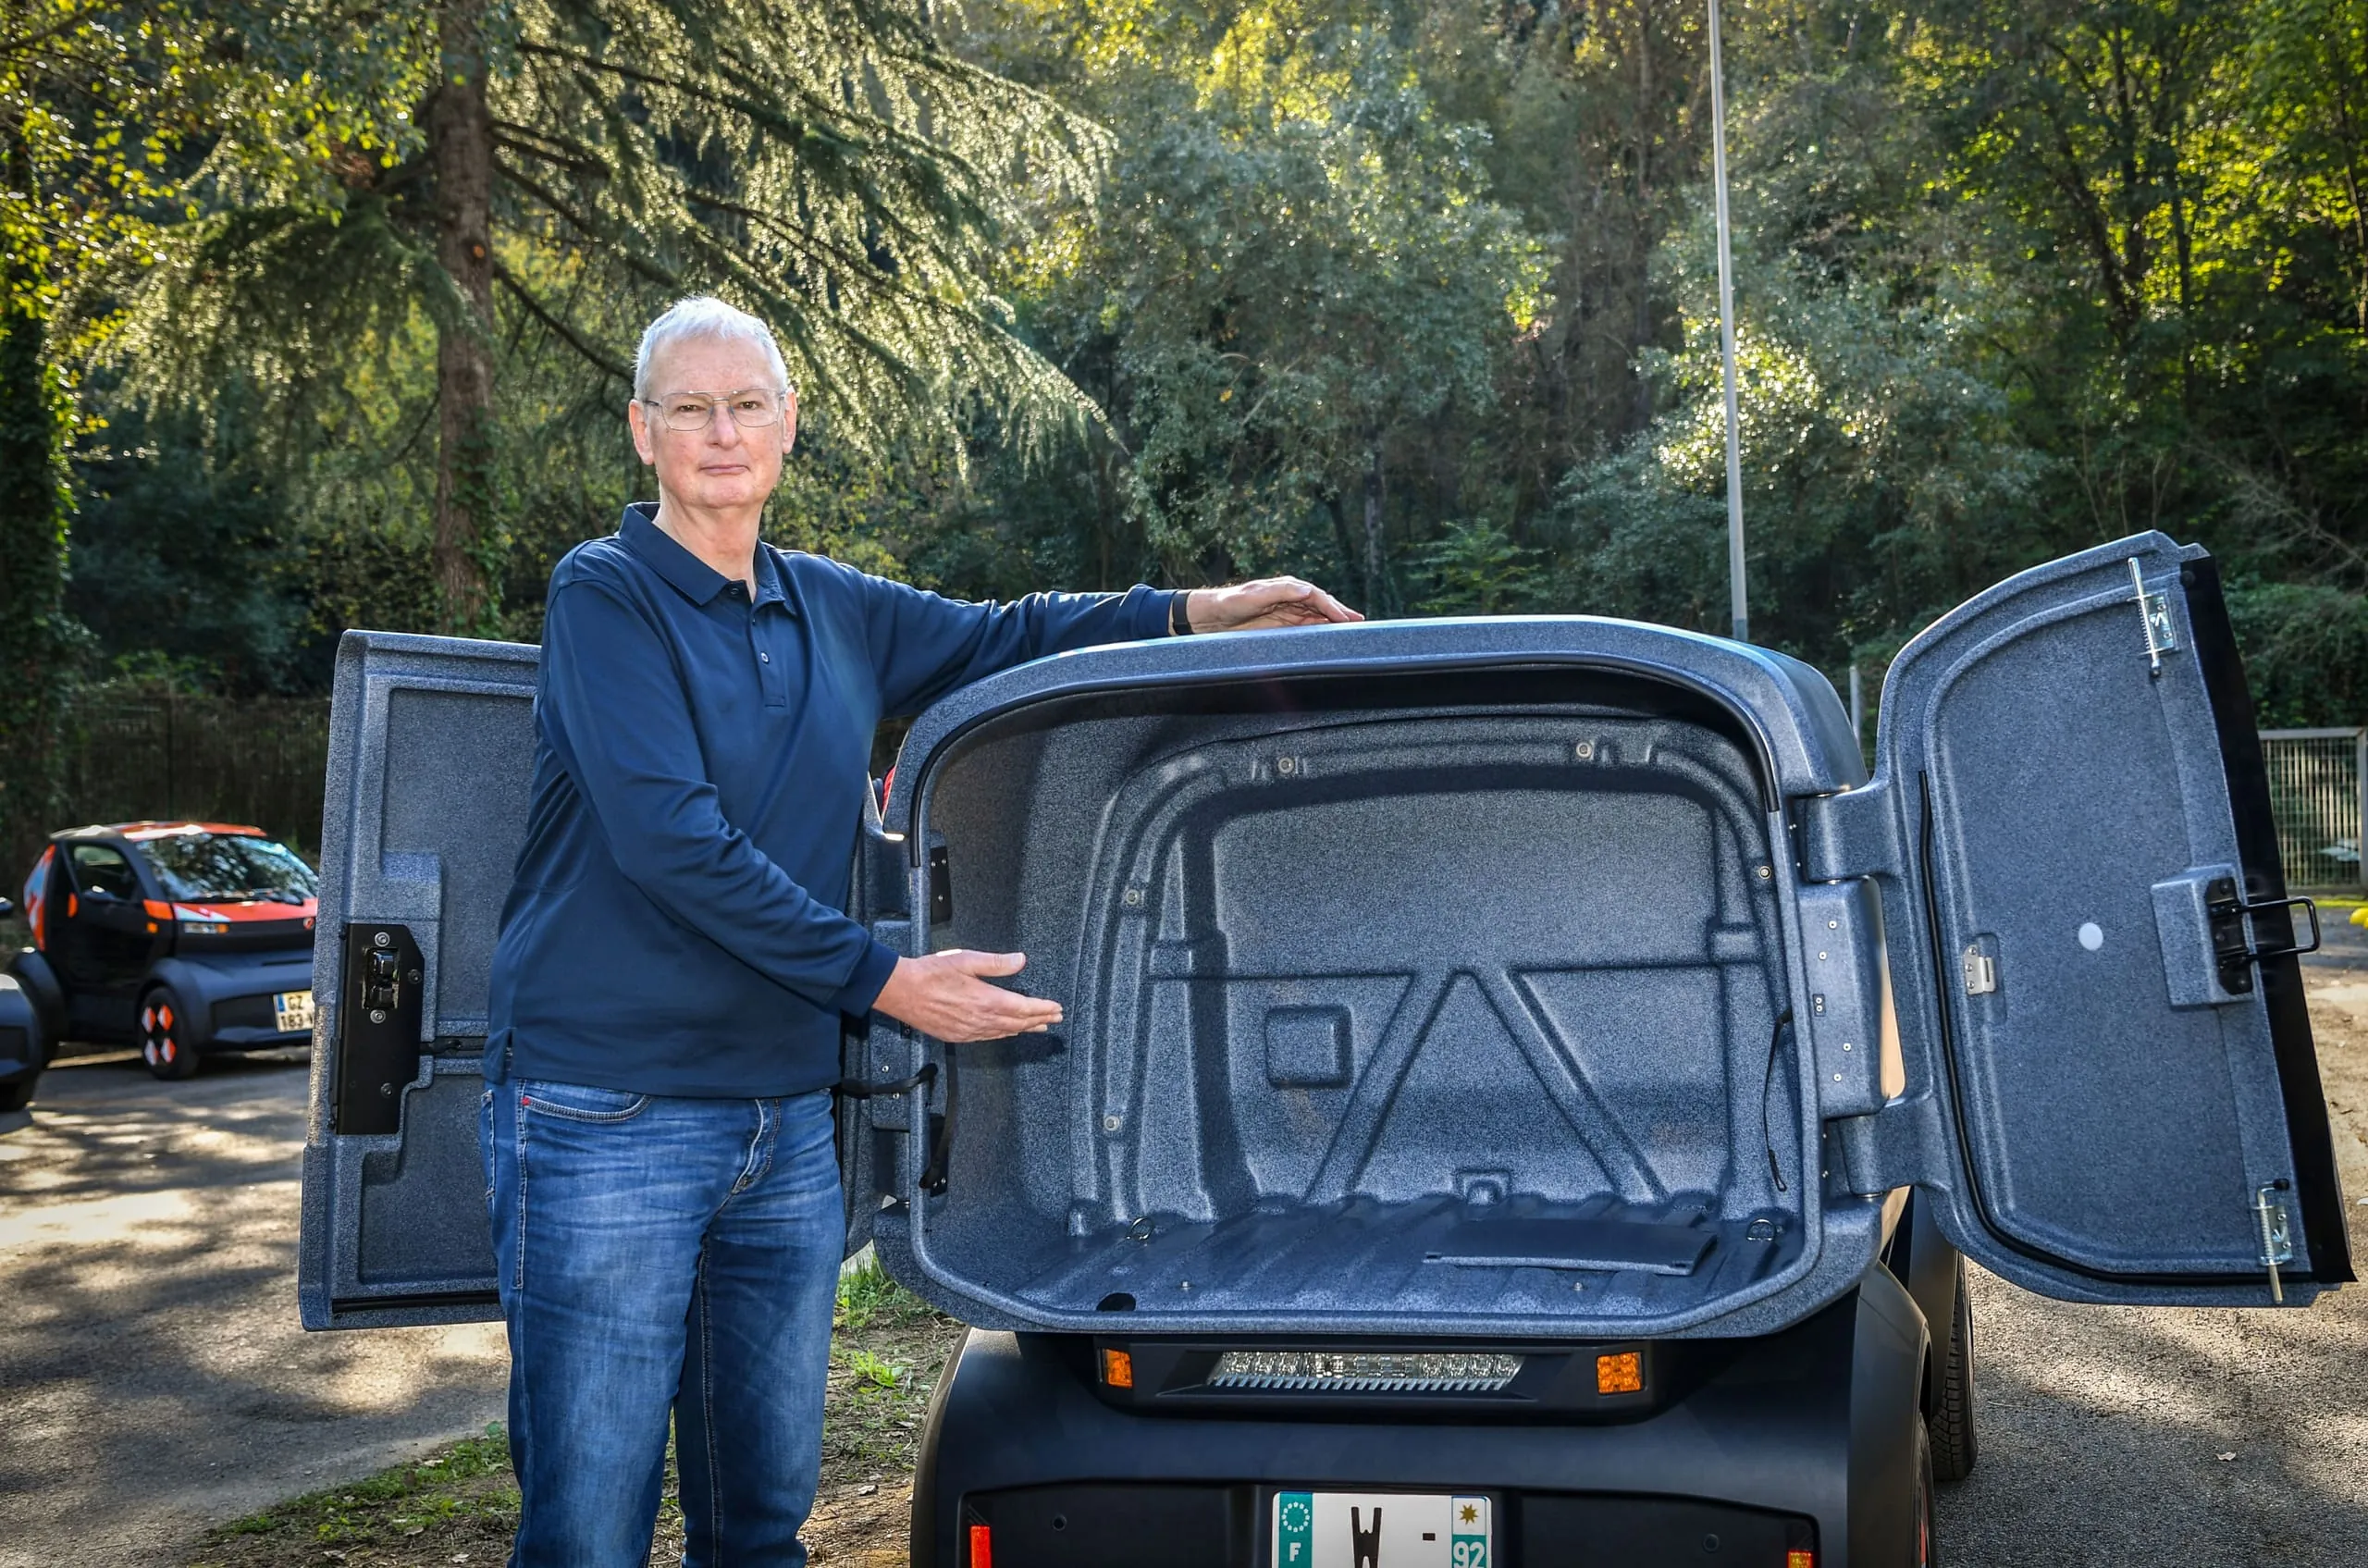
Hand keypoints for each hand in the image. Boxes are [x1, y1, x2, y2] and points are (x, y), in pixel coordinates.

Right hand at [872, 949, 1062, 1041]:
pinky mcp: (956, 1035)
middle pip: (1017, 1023)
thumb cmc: (930, 973)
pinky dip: (1003, 1034)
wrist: (901, 991)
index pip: (1023, 1008)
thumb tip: (1021, 960)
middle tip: (1055, 1018)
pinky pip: (987, 1037)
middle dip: (1039, 1020)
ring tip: (1039, 1026)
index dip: (1043, 1009)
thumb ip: (996, 963)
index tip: (1057, 1008)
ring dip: (1023, 1029)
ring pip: (1003, 1032)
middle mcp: (980, 1020)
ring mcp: (968, 1030)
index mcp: (986, 1000)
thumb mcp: (966, 959)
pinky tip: (1008, 1031)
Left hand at [1186, 577, 1362, 632]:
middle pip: (1322, 605)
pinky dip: (1320, 631)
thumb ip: (1282, 591)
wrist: (1211, 617)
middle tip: (1360, 622)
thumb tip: (1310, 589)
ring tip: (1352, 629)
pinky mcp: (1282, 625)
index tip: (1346, 618)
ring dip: (1333, 622)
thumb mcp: (1255, 594)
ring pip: (1317, 617)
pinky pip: (1306, 627)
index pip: (1317, 596)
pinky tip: (1330, 636)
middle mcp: (1291, 598)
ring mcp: (1287, 612)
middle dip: (1340, 613)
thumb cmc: (1231, 602)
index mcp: (1287, 587)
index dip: (1333, 607)